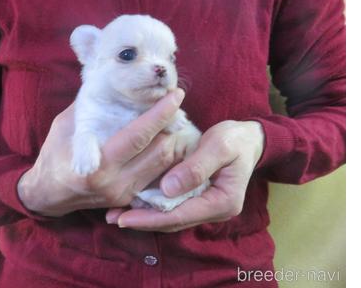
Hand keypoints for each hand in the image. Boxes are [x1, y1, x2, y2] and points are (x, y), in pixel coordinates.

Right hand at [17, 89, 185, 216]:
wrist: (48, 194)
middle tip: (175, 101)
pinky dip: (166, 154)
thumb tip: (115, 80)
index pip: (138, 136)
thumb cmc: (54, 154)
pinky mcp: (130, 197)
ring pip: (165, 163)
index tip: (174, 95)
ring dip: (173, 138)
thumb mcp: (67, 125)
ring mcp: (125, 193)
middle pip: (160, 150)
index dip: (159, 114)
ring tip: (174, 116)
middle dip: (172, 123)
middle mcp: (115, 182)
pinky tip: (165, 136)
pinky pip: (159, 174)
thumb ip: (92, 106)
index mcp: (97, 164)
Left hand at [106, 120, 263, 231]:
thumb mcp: (219, 146)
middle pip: (173, 221)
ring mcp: (205, 207)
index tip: (125, 218)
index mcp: (222, 202)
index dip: (151, 218)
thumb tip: (168, 189)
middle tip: (112, 218)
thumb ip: (196, 167)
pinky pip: (172, 208)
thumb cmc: (235, 140)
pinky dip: (152, 207)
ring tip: (116, 215)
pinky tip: (133, 202)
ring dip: (144, 216)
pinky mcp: (197, 199)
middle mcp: (213, 211)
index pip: (180, 215)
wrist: (248, 139)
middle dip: (142, 221)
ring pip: (170, 217)